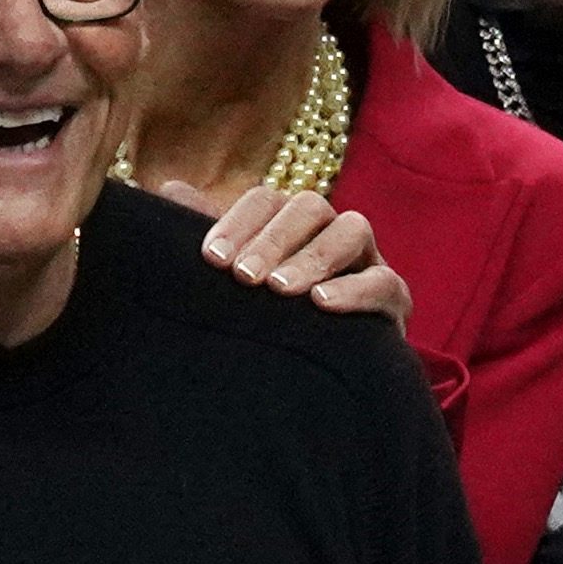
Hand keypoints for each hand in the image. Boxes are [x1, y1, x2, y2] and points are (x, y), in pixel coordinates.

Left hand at [168, 179, 408, 325]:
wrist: (321, 375)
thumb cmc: (267, 317)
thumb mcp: (235, 276)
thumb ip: (207, 236)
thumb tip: (169, 188)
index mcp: (288, 221)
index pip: (264, 200)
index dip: (238, 223)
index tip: (210, 258)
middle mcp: (329, 230)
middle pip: (308, 207)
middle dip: (273, 239)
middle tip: (243, 277)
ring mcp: (366, 259)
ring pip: (351, 231)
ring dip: (313, 256)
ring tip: (281, 290)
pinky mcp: (393, 298)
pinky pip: (383, 281)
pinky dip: (354, 289)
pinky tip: (322, 305)